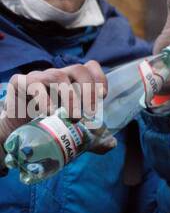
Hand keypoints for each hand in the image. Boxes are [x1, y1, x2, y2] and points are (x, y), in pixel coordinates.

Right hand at [1, 63, 116, 153]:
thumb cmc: (48, 123)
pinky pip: (33, 84)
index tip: (104, 96)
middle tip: (90, 112)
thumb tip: (111, 145)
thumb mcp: (71, 128)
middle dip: (88, 89)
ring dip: (69, 96)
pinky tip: (49, 113)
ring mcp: (39, 77)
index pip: (90, 67)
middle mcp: (58, 75)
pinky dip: (43, 98)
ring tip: (73, 116)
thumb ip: (91, 136)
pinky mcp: (20, 83)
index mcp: (73, 80)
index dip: (99, 78)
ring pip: (57, 76)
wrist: (16, 128)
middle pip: (78, 69)